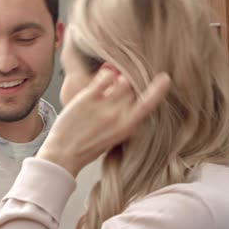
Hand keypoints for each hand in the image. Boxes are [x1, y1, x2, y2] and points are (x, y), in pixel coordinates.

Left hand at [37, 67, 170, 176]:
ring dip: (118, 78)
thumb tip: (132, 100)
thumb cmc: (89, 147)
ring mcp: (102, 106)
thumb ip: (125, 120)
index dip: (158, 90)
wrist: (63, 154)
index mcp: (127, 128)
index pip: (149, 105)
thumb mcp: (115, 137)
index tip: (165, 78)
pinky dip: (105, 75)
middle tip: (120, 88)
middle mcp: (117, 116)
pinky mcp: (87, 98)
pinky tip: (101, 80)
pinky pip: (104, 77)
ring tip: (110, 84)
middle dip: (130, 85)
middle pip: (134, 89)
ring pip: (122, 80)